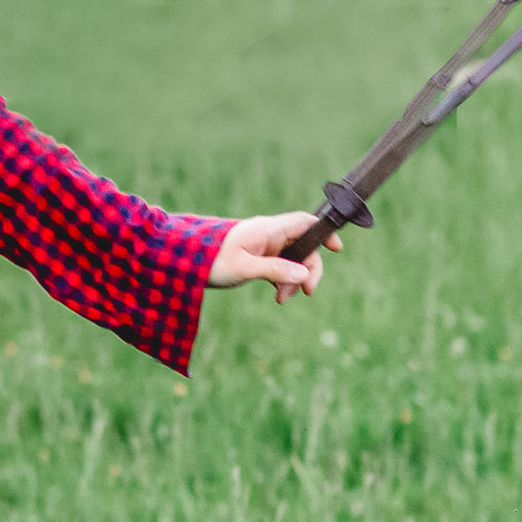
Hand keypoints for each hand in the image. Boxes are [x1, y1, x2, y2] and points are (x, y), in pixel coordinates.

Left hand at [206, 214, 333, 301]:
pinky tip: (277, 295)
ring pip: (293, 260)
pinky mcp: (259, 257)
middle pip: (303, 247)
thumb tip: (304, 273)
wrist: (184, 263)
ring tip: (281, 299)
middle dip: (308, 269)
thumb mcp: (244, 267)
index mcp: (267, 229)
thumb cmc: (211, 260)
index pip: (304, 222)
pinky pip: (281, 267)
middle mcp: (269, 234)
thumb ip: (275, 269)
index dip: (323, 232)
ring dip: (293, 279)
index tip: (336, 249)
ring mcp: (264, 246)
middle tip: (306, 292)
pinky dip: (283, 280)